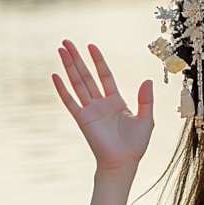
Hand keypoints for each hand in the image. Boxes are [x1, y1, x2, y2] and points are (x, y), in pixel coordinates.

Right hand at [52, 40, 153, 173]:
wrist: (123, 162)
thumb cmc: (135, 145)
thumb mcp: (146, 119)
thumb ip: (146, 100)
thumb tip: (148, 80)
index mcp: (116, 101)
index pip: (104, 75)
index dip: (98, 61)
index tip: (91, 46)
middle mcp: (100, 103)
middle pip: (86, 75)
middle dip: (77, 58)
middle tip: (66, 42)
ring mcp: (90, 110)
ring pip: (77, 83)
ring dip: (68, 67)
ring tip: (60, 50)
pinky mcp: (82, 119)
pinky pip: (70, 101)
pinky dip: (62, 89)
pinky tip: (55, 76)